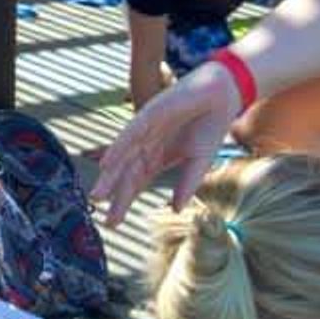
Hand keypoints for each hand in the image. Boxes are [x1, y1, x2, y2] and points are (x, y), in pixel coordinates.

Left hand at [91, 58, 245, 223]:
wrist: (221, 95)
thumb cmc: (209, 126)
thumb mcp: (199, 161)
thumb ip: (186, 184)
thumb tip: (175, 210)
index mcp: (157, 156)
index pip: (136, 182)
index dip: (123, 201)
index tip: (113, 222)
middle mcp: (147, 144)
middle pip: (125, 172)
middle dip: (113, 193)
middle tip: (101, 215)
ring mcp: (146, 129)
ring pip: (124, 155)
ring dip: (110, 175)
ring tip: (98, 195)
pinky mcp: (150, 114)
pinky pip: (132, 133)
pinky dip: (119, 148)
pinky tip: (107, 162)